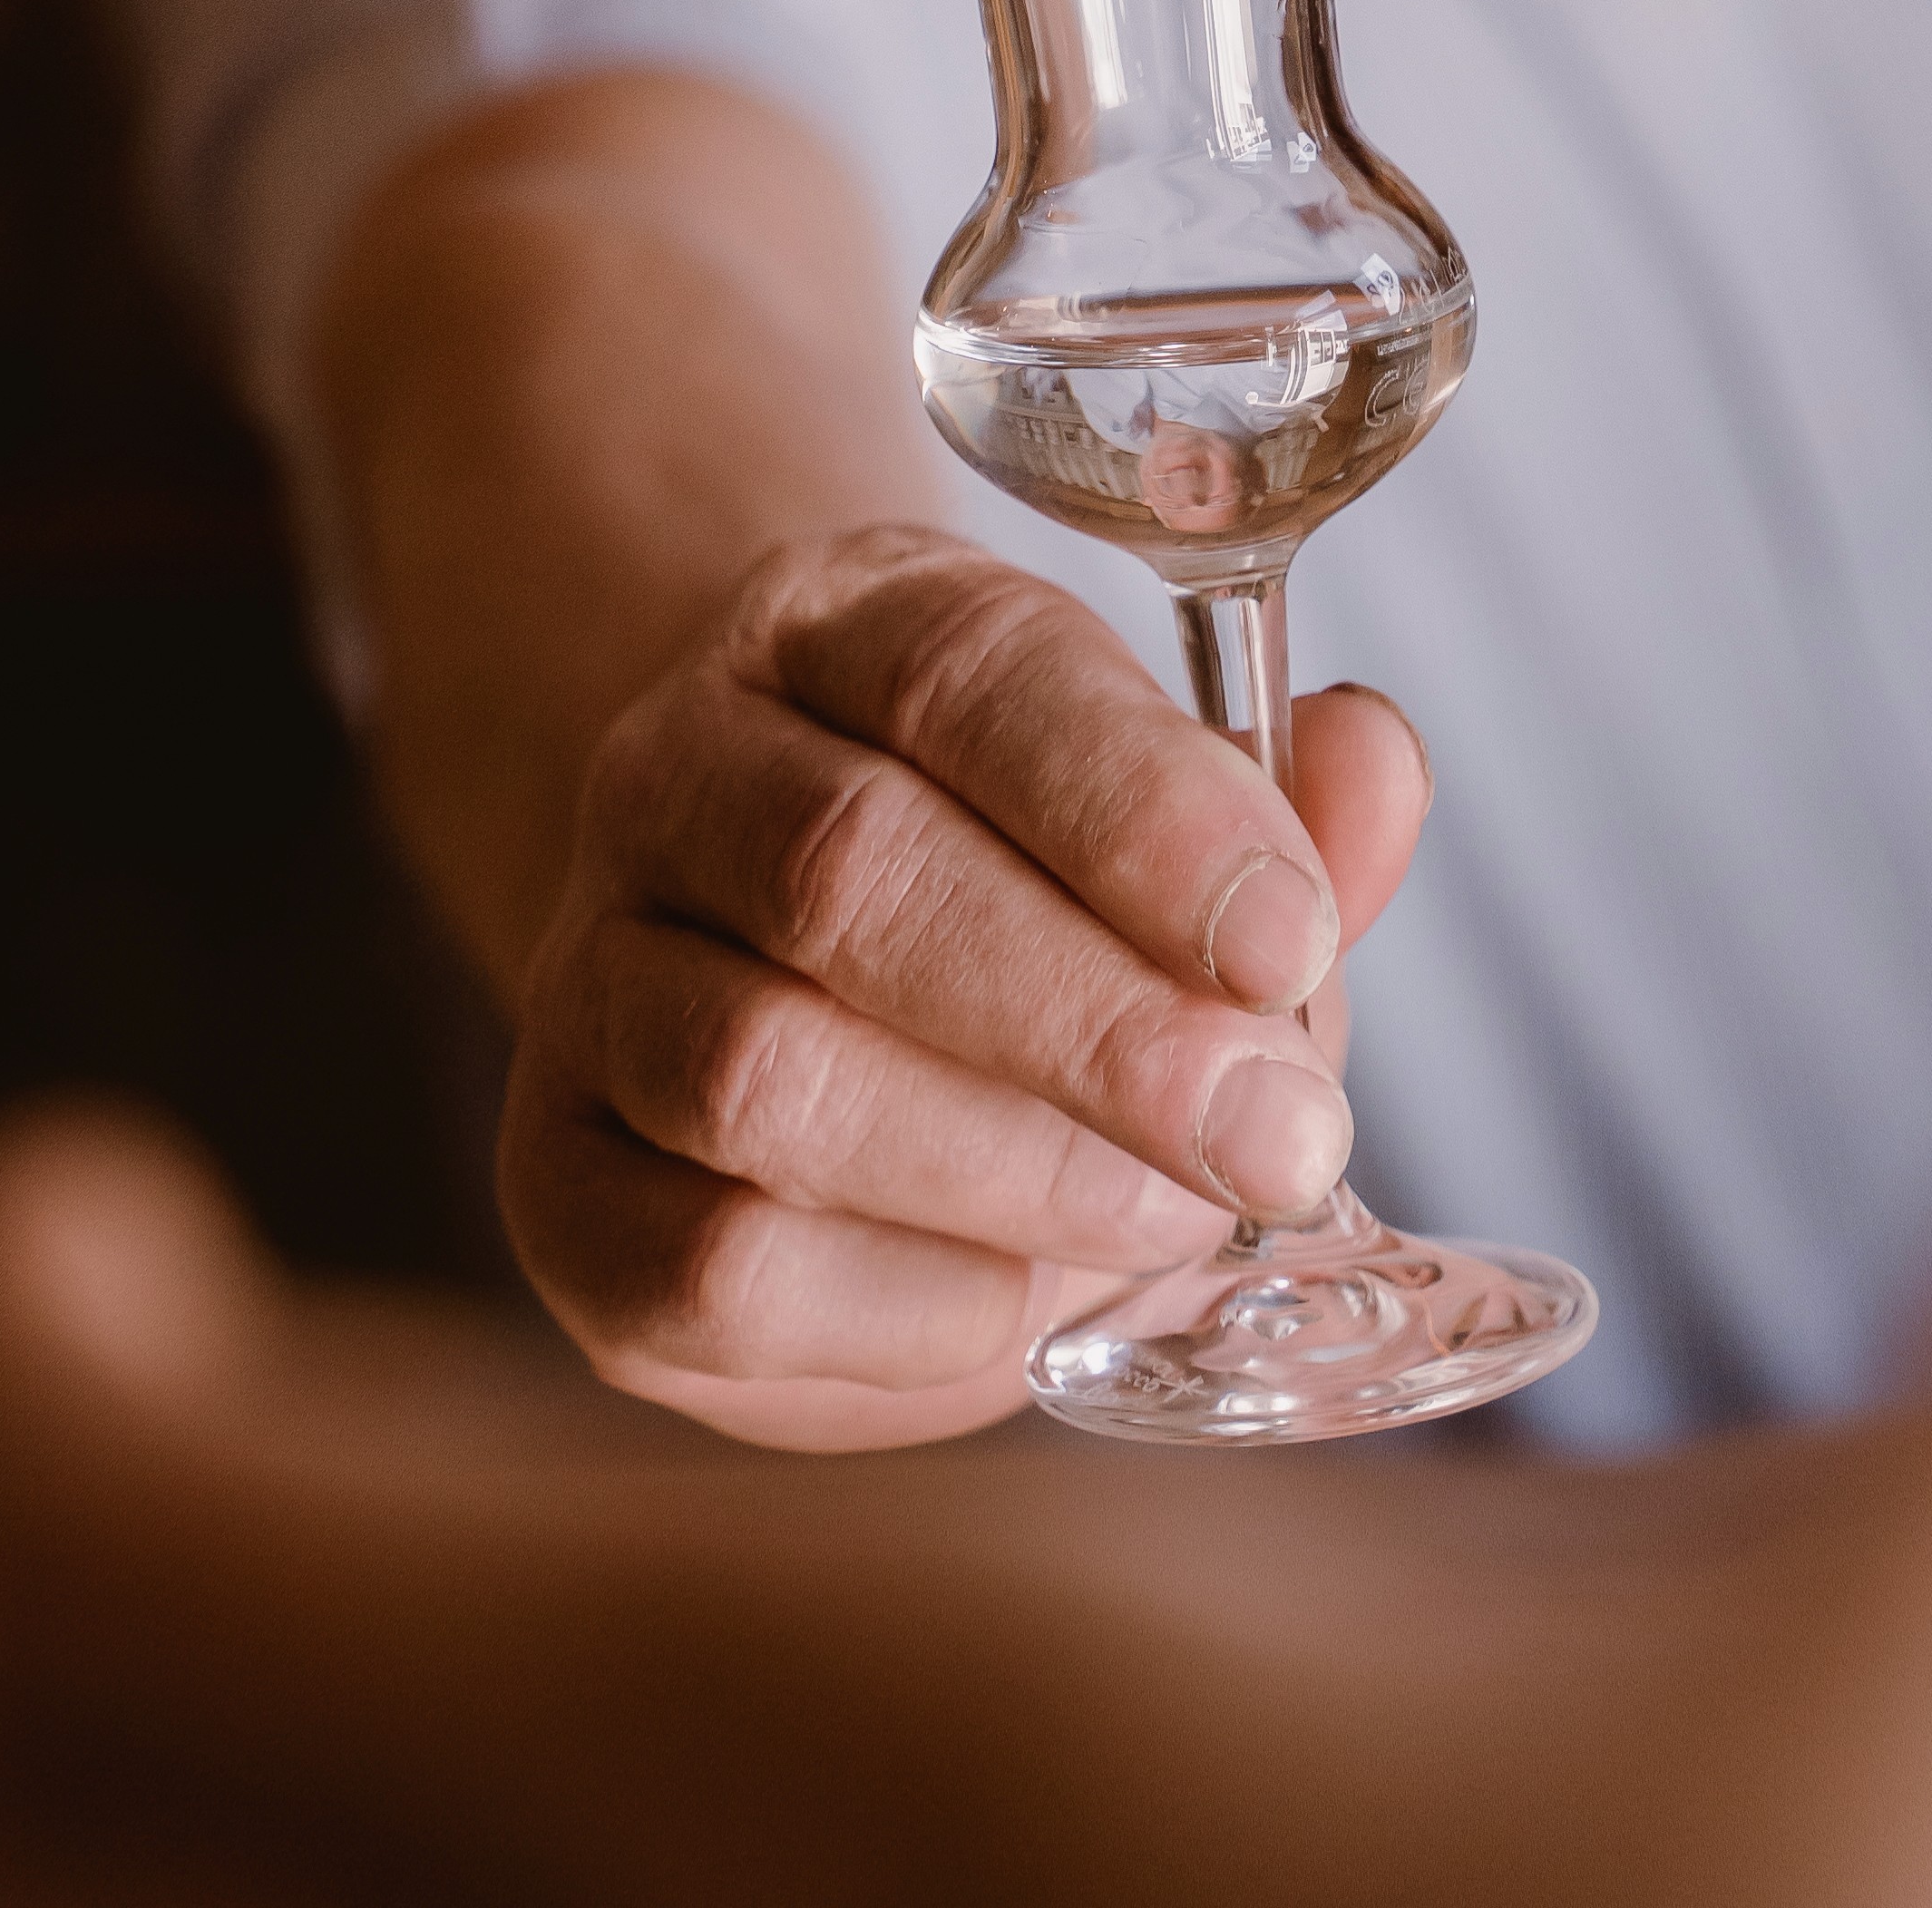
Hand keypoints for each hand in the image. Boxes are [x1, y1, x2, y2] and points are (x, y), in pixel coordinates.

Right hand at [496, 522, 1431, 1447]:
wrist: (798, 994)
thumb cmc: (1030, 896)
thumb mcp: (1165, 820)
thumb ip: (1285, 809)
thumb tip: (1372, 764)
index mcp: (839, 623)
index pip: (970, 668)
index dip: (1140, 806)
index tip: (1292, 941)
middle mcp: (676, 768)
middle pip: (849, 871)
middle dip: (1093, 1023)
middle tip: (1275, 1137)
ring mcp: (592, 975)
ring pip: (758, 1071)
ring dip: (1005, 1168)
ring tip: (1171, 1216)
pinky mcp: (559, 1185)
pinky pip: (700, 1266)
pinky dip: (893, 1307)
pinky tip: (1019, 1303)